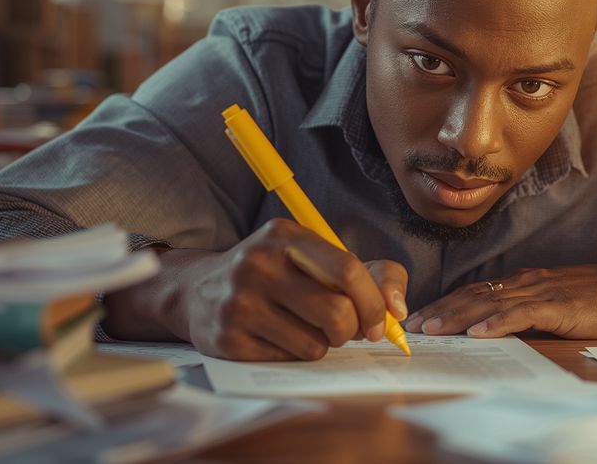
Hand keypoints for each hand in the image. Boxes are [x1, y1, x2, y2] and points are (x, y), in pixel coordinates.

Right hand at [180, 219, 407, 360]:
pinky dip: (296, 354)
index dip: (374, 302)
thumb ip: (372, 273)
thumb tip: (397, 308)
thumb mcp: (318, 257)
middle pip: (336, 312)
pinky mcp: (227, 339)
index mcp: (285, 236)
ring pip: (315, 344)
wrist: (199, 291)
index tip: (381, 321)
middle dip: (353, 329)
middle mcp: (258, 264)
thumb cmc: (278, 274)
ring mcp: (238, 302)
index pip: (347, 269)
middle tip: (346, 329)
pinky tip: (280, 337)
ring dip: (324, 344)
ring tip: (307, 328)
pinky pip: (289, 360)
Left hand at [404, 257, 596, 338]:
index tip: (421, 318)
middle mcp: (528, 282)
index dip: (447, 303)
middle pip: (475, 294)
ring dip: (459, 317)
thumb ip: (529, 311)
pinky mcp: (561, 306)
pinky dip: (499, 322)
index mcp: (526, 282)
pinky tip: (480, 332)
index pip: (477, 291)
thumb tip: (498, 326)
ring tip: (434, 329)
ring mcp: (544, 292)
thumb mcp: (556, 303)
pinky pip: (525, 313)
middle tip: (414, 326)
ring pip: (492, 303)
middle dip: (442, 310)